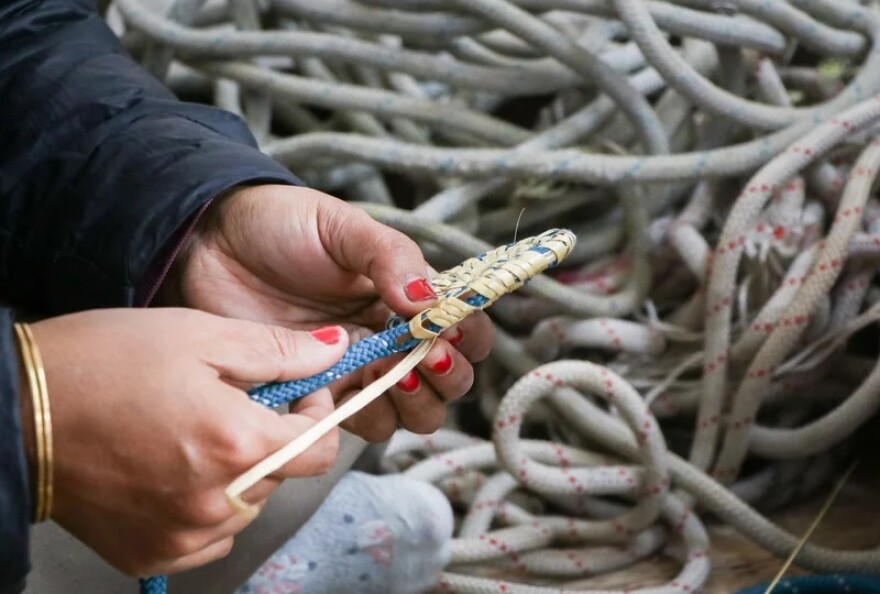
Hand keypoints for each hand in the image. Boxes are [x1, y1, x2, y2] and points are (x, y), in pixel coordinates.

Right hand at [20, 309, 348, 575]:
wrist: (18, 409)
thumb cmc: (105, 362)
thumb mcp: (199, 336)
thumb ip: (278, 350)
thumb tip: (336, 350)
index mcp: (237, 445)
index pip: (321, 447)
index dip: (316, 414)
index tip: (295, 393)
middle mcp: (218, 501)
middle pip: (284, 474)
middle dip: (274, 437)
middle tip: (233, 403)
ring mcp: (184, 535)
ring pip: (251, 505)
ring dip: (242, 472)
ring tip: (196, 433)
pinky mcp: (152, 553)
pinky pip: (212, 535)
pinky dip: (211, 506)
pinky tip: (178, 470)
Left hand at [162, 185, 493, 440]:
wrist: (210, 247)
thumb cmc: (281, 226)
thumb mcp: (341, 226)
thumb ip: (389, 257)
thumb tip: (427, 301)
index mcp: (409, 295)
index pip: (464, 328)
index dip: (468, 338)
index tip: (446, 332)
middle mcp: (392, 338)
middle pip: (450, 382)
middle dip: (447, 378)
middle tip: (425, 358)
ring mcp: (359, 370)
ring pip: (413, 413)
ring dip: (414, 404)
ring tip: (390, 375)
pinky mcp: (321, 394)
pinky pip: (361, 424)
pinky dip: (365, 417)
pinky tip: (343, 389)